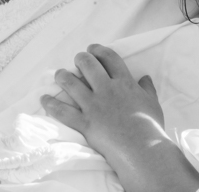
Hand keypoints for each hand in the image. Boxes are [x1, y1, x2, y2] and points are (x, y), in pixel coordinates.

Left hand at [41, 43, 166, 159]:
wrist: (143, 150)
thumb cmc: (151, 127)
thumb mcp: (153, 103)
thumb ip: (148, 89)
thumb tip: (145, 78)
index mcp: (125, 82)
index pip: (109, 58)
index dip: (99, 50)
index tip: (93, 48)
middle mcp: (106, 89)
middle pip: (88, 65)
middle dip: (80, 58)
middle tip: (77, 59)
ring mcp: (94, 106)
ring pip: (72, 84)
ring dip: (63, 76)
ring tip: (59, 74)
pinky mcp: (85, 123)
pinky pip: (63, 112)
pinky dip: (51, 104)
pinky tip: (44, 99)